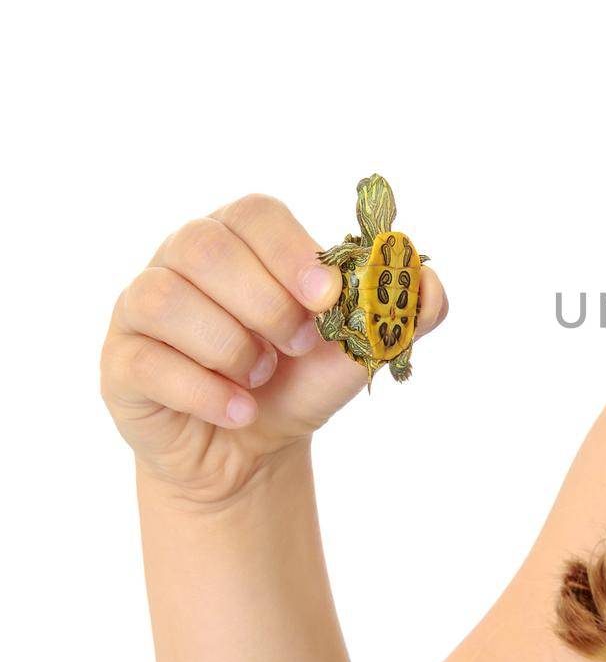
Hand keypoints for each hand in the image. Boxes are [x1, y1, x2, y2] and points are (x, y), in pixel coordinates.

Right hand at [100, 191, 447, 507]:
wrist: (252, 449)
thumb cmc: (299, 380)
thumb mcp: (360, 348)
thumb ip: (402, 312)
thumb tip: (429, 283)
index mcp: (243, 239)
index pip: (255, 212)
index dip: (291, 250)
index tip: (326, 297)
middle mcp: (182, 260)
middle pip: (206, 247)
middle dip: (264, 303)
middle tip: (296, 345)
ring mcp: (141, 308)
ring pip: (166, 298)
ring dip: (231, 346)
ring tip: (261, 375)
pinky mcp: (120, 362)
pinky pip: (147, 361)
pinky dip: (204, 391)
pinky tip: (238, 410)